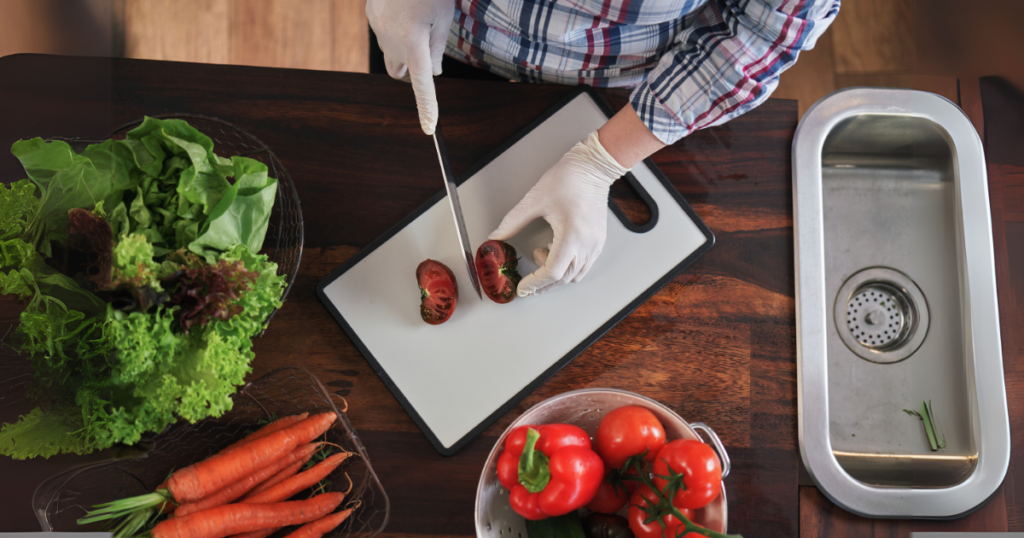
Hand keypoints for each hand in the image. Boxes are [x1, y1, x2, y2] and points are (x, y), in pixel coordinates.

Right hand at [366, 0, 453, 134]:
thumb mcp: (443, 17)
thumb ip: (436, 48)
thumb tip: (433, 72)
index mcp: (414, 43)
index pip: (422, 84)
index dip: (426, 107)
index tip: (429, 128)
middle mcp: (391, 40)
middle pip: (401, 71)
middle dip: (412, 67)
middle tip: (427, 44)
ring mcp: (377, 28)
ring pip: (391, 53)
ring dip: (403, 48)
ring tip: (416, 18)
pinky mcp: (370, 15)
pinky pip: (384, 33)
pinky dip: (394, 29)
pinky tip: (404, 8)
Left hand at [489, 131, 627, 296]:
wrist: (593, 167)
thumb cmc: (569, 179)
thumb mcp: (534, 200)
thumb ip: (513, 222)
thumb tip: (496, 236)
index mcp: (571, 235)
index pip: (552, 272)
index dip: (535, 283)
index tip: (523, 288)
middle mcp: (586, 244)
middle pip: (563, 279)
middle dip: (543, 284)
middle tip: (527, 285)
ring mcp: (595, 244)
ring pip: (576, 275)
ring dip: (557, 275)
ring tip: (542, 255)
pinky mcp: (599, 240)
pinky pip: (584, 265)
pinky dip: (568, 266)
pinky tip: (556, 250)